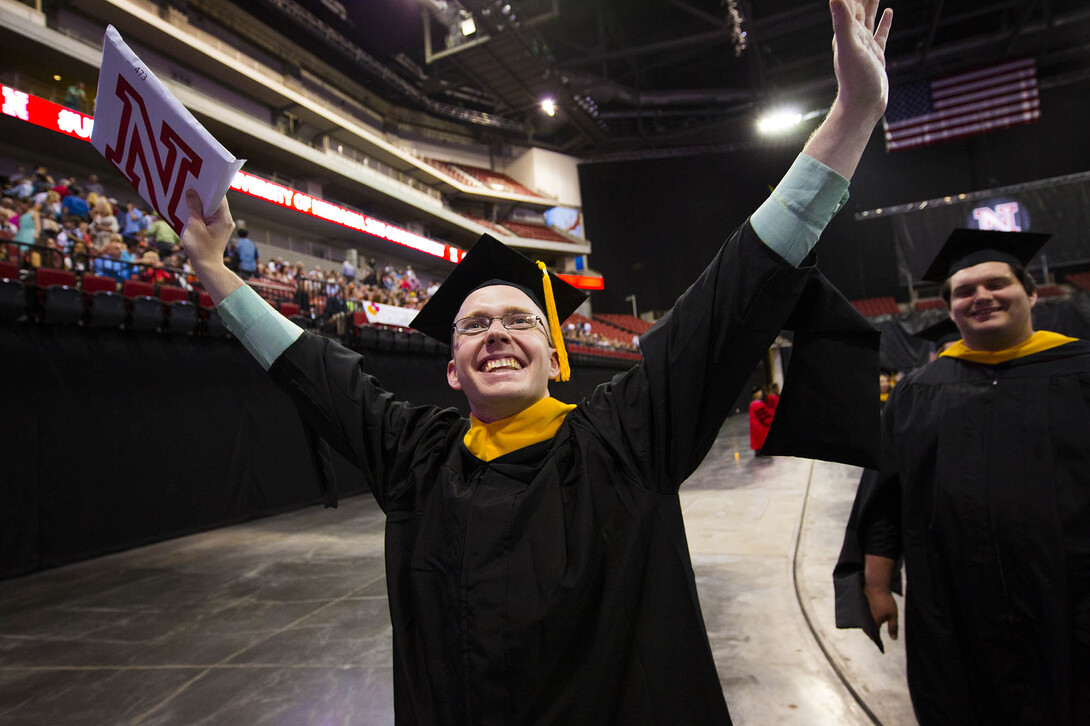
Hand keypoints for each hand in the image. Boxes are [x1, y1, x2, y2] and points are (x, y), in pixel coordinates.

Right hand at [180, 189, 234, 271]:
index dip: (207, 187)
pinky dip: (200, 213)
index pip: (218, 196)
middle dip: (202, 194)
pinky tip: (189, 210)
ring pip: (211, 209)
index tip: (197, 179)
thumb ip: (194, 208)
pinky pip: (209, 216)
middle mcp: (226, 220)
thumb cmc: (201, 249)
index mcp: (224, 218)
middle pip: (215, 201)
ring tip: (187, 196)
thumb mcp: (194, 226)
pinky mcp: (217, 230)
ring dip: (200, 204)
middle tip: (189, 185)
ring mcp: (222, 225)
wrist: (207, 268)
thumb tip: (192, 192)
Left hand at [830, 0, 893, 121]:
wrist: (863, 107)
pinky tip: (889, 11)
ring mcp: (865, 45)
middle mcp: (853, 36)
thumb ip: (841, 22)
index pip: (848, 2)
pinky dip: (884, 21)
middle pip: (857, 5)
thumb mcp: (849, 48)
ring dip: (871, 1)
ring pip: (868, 16)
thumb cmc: (856, 81)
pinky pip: (880, 32)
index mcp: (845, 31)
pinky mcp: (876, 55)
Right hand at [864, 584, 898, 639]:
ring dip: (868, 627)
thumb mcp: (893, 615)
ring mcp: (861, 614)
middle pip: (868, 631)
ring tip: (874, 628)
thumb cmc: (885, 600)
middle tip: (877, 637)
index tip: (881, 644)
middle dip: (872, 634)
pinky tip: (870, 619)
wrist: (875, 586)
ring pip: (864, 625)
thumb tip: (894, 639)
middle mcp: (865, 620)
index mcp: (873, 623)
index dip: (878, 641)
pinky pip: (861, 618)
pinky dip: (865, 621)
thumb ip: (893, 627)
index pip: (875, 636)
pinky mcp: (858, 609)